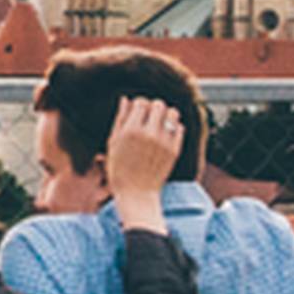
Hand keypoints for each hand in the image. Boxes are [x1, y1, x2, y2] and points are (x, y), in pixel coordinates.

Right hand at [104, 96, 185, 226]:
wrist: (136, 193)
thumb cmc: (120, 169)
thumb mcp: (113, 143)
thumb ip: (120, 119)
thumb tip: (125, 99)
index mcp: (131, 131)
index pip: (141, 102)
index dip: (139, 105)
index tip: (137, 112)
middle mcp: (149, 134)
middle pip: (159, 104)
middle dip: (153, 108)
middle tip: (149, 118)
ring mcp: (164, 142)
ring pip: (173, 113)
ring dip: (166, 115)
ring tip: (160, 124)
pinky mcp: (174, 150)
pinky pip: (180, 128)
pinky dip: (174, 128)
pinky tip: (165, 135)